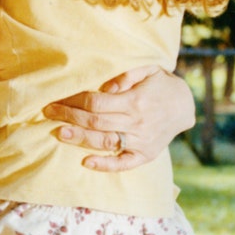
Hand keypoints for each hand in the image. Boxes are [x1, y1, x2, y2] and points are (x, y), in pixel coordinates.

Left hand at [44, 63, 195, 171]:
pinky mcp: (144, 155)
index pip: (96, 102)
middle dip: (69, 116)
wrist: (187, 106)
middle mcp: (136, 122)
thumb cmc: (162, 85)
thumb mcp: (149, 70)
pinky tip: (87, 163)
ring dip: (80, 138)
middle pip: (95, 121)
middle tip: (48, 113)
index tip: (57, 99)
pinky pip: (123, 163)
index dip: (74, 100)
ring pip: (104, 141)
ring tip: (60, 133)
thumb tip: (104, 88)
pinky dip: (105, 164)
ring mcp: (140, 141)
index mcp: (134, 100)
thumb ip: (126, 76)